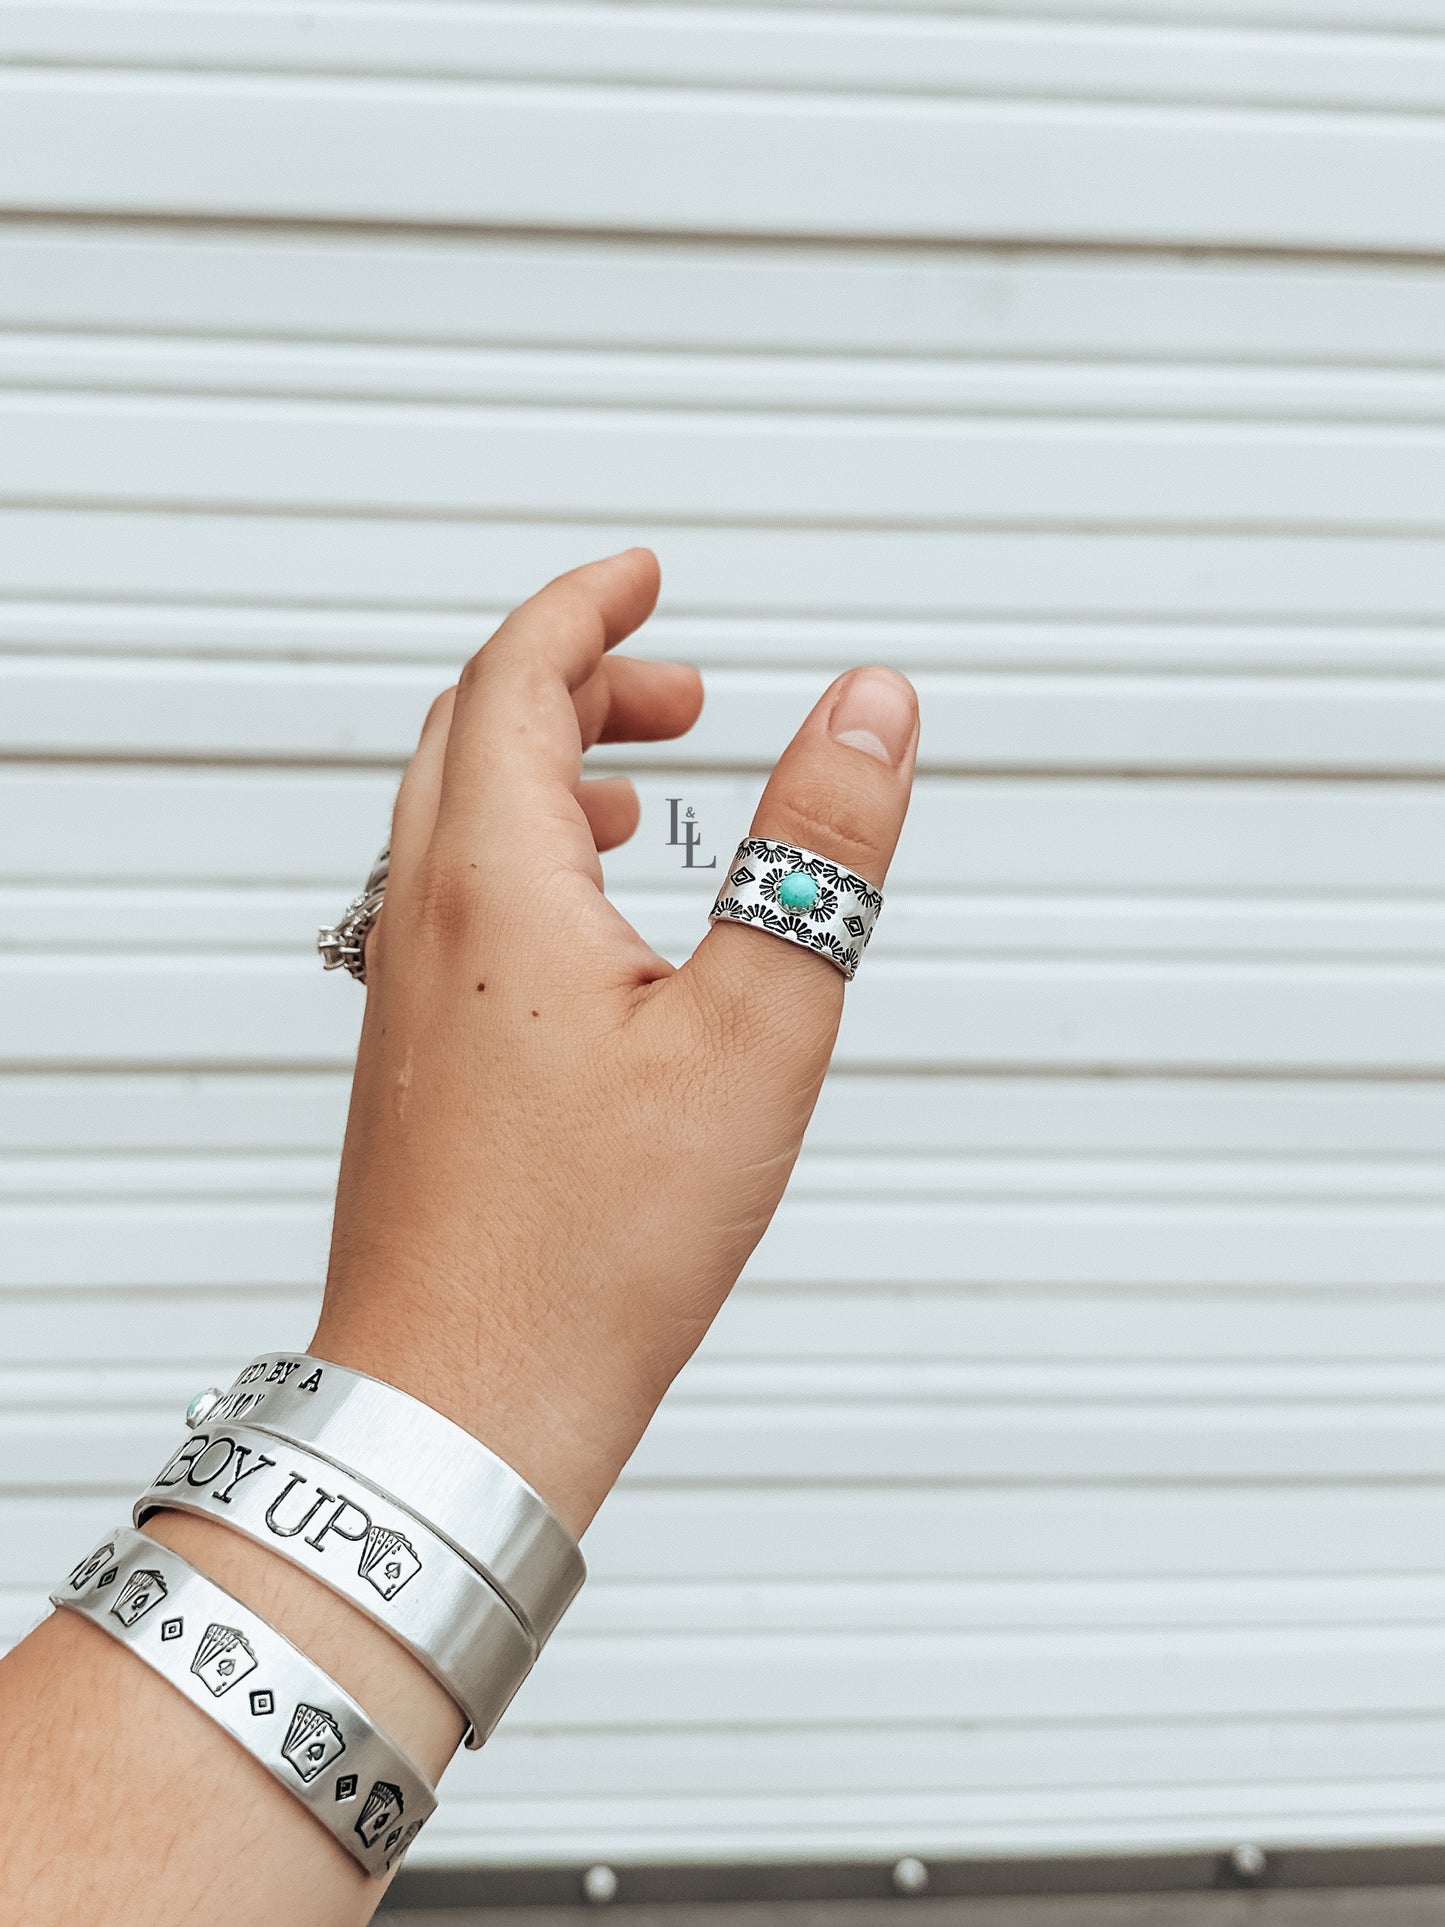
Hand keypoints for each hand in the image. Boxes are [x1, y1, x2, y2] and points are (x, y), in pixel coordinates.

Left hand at [313, 549, 918, 1531]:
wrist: (461, 1403)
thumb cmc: (590, 1250)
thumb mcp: (757, 1036)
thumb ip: (820, 858)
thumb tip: (872, 711)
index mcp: (494, 884)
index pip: (519, 675)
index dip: (588, 607)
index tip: (648, 577)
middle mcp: (424, 923)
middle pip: (478, 732)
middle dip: (577, 679)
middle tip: (680, 688)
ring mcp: (405, 995)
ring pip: (458, 819)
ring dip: (551, 768)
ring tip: (649, 790)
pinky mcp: (414, 1061)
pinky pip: (455, 901)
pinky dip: (527, 856)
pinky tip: (600, 931)